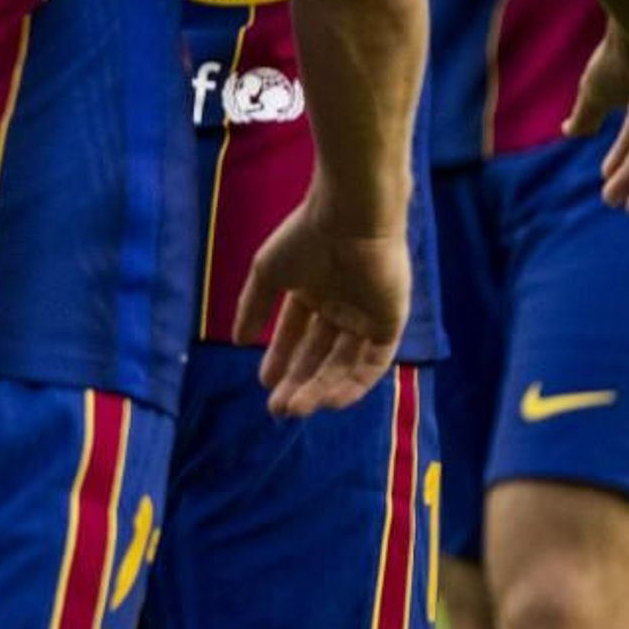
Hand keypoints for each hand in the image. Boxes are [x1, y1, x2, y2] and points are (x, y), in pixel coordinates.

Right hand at [235, 189, 408, 419]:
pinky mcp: (390, 323)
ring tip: (295, 408)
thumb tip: (238, 341)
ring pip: (344, 364)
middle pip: (320, 355)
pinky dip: (354, 384)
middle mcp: (342, 307)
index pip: (297, 334)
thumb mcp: (268, 273)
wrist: (349, 219)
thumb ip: (253, 307)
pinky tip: (330, 401)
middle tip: (278, 409)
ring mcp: (367, 317)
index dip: (281, 359)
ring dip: (321, 388)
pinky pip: (373, 362)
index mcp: (314, 291)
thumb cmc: (304, 238)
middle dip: (298, 382)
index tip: (264, 383)